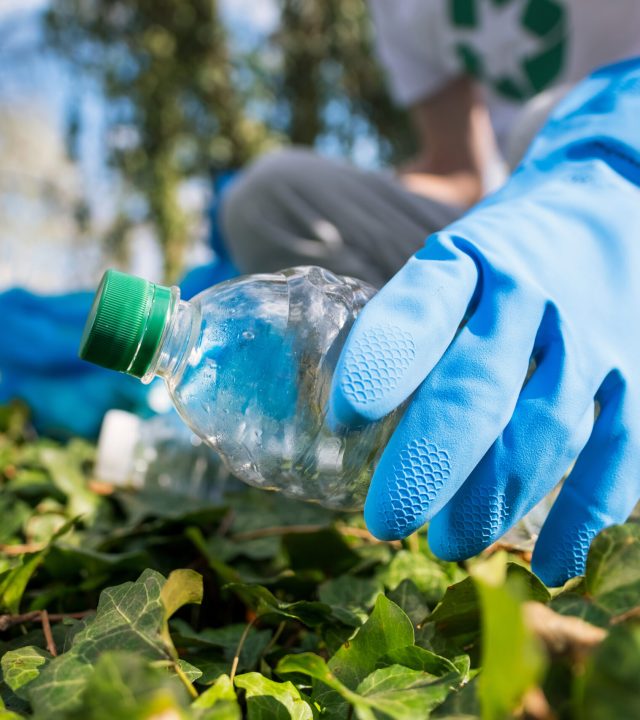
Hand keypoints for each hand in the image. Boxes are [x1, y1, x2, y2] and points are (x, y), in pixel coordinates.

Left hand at [330, 60, 639, 585]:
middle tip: (385, 520)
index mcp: (469, 260)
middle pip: (477, 389)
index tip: (343, 418)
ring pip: (544, 432)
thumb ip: (412, 325)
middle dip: (428, 463)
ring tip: (449, 543)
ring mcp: (591, 337)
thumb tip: (349, 422)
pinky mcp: (638, 373)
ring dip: (493, 500)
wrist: (609, 202)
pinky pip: (618, 454)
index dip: (382, 364)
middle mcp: (531, 296)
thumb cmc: (506, 250)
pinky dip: (583, 517)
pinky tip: (550, 567)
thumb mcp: (453, 259)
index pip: (421, 306)